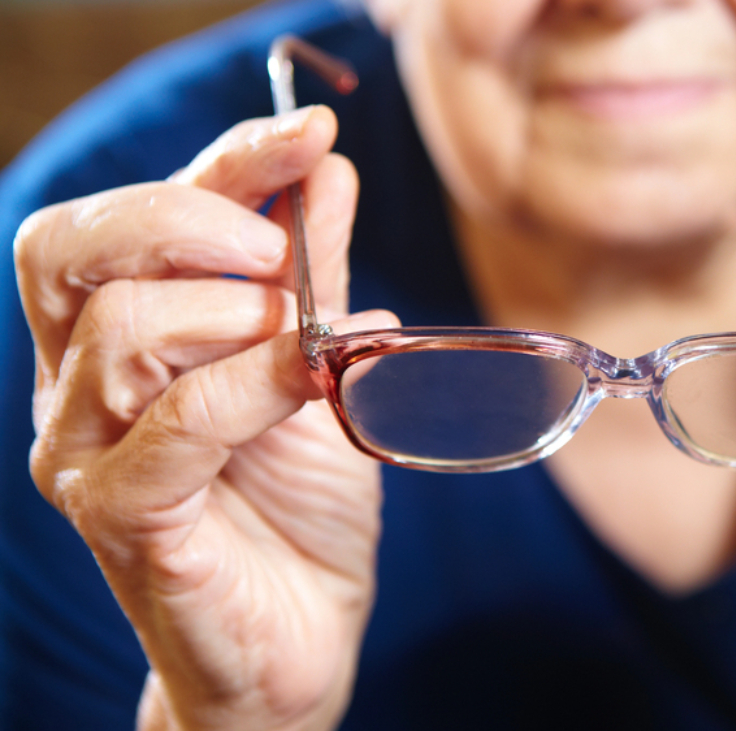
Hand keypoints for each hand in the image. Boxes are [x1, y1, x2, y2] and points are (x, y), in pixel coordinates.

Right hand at [14, 107, 396, 730]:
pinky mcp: (119, 516)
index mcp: (119, 336)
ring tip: (306, 341)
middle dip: (198, 221)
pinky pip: (169, 425)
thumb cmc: (303, 506)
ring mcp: (85, 452)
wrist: (303, 638)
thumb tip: (326, 174)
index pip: (131, 218)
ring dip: (233, 313)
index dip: (223, 161)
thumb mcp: (322, 371)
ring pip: (121, 329)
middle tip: (286, 256)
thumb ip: (313, 279)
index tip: (313, 131)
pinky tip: (310, 374)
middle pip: (80, 247)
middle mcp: (79, 385)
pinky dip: (249, 383)